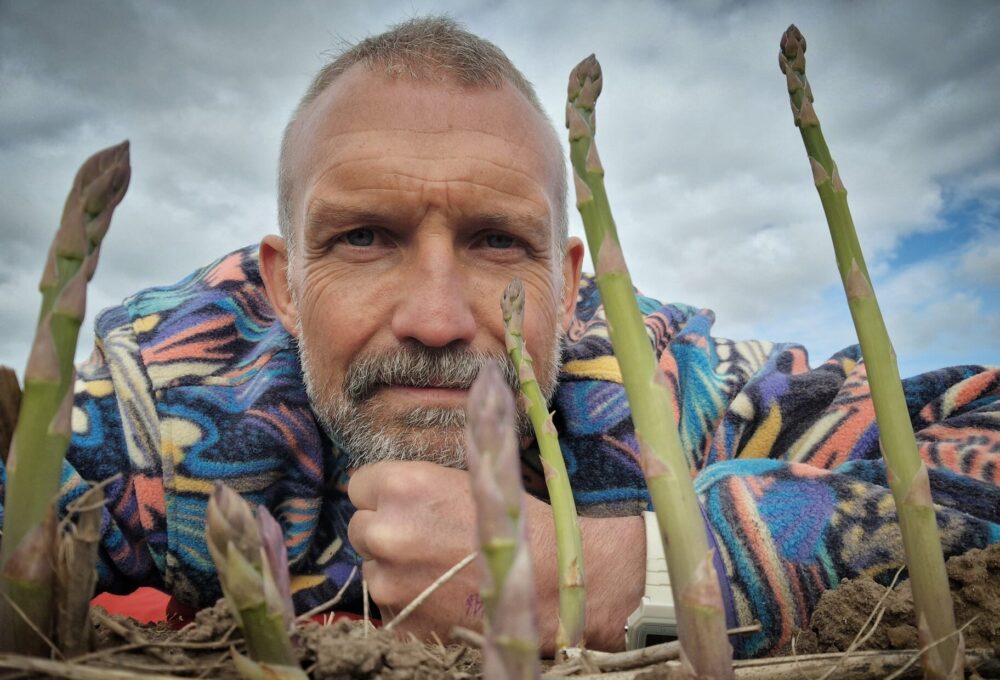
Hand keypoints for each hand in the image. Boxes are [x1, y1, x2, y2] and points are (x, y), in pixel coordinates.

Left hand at [347, 460, 644, 652]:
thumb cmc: (519, 520)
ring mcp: (389, 583)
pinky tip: (443, 596)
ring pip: (372, 569)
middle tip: (425, 537)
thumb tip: (395, 482)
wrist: (554, 579)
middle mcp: (385, 532)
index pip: (360, 485)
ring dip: (395, 569)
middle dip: (386, 530)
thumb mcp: (471, 478)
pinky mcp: (401, 623)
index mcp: (403, 487)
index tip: (405, 502)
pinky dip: (409, 603)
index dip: (384, 493)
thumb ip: (423, 483)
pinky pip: (389, 607)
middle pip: (360, 527)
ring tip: (439, 571)